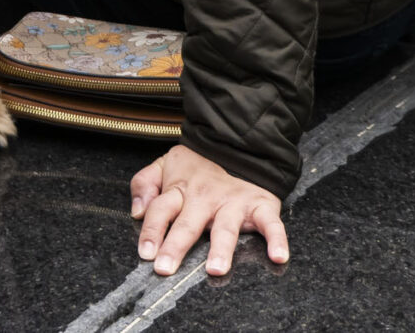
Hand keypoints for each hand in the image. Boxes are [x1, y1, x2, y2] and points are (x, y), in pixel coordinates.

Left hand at [130, 145, 287, 276]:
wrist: (238, 144)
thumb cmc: (198, 165)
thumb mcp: (165, 165)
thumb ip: (144, 183)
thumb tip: (136, 211)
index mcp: (181, 189)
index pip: (161, 210)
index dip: (151, 230)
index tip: (146, 253)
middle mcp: (206, 198)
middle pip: (188, 223)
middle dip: (176, 245)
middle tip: (166, 268)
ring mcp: (234, 202)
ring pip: (226, 228)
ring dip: (220, 248)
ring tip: (215, 269)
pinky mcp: (260, 205)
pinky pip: (271, 223)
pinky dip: (277, 239)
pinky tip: (278, 257)